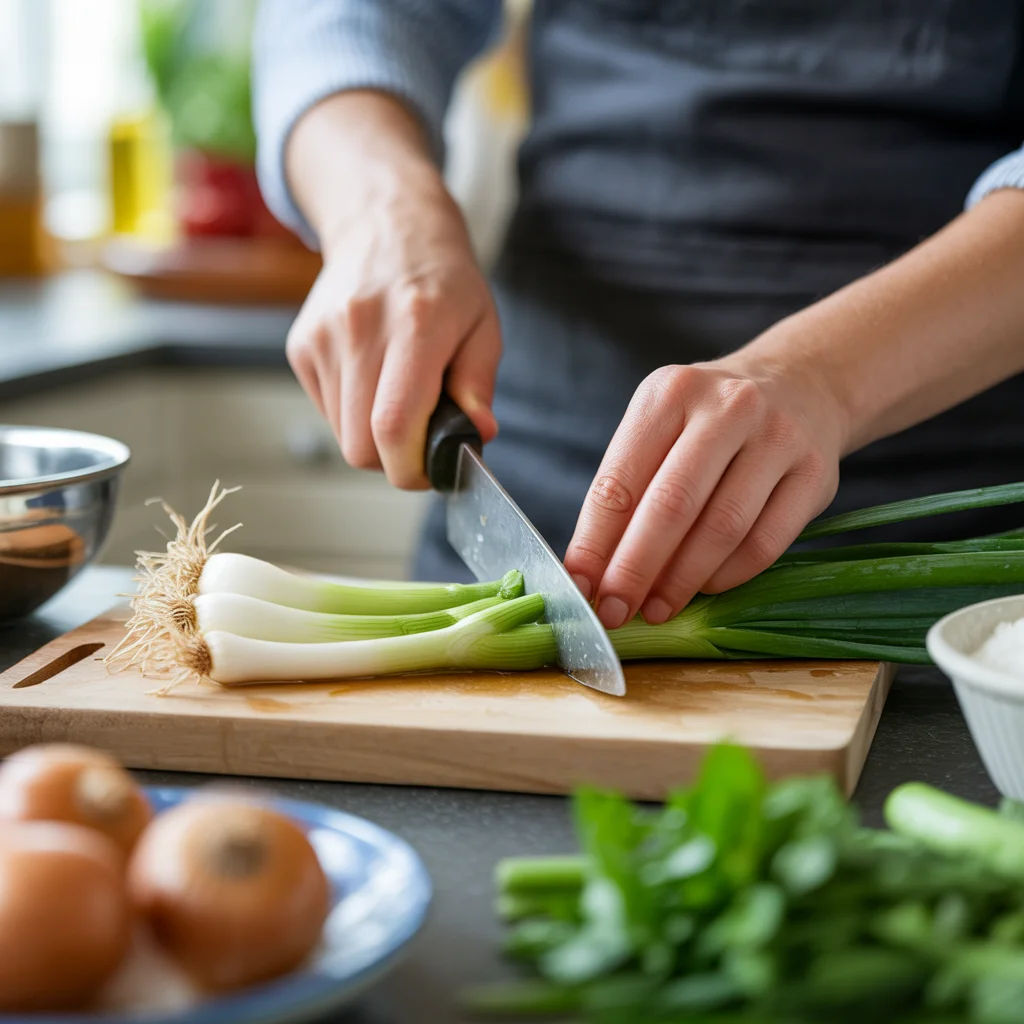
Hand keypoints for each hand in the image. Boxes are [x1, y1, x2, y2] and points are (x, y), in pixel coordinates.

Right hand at [284, 92, 499, 487]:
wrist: (386, 223)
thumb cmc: (444, 280)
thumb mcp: (483, 325)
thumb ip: (480, 386)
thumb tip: (477, 437)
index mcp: (415, 324)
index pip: (393, 426)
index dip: (411, 468)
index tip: (433, 469)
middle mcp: (360, 328)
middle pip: (360, 446)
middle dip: (394, 460)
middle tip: (422, 438)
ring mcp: (322, 337)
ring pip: (342, 436)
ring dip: (374, 437)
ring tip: (399, 395)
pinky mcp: (301, 346)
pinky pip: (328, 412)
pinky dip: (354, 414)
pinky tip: (374, 378)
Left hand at [564, 354, 846, 628]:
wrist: (800, 384)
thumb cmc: (709, 421)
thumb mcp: (660, 428)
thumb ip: (628, 490)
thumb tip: (592, 572)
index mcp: (669, 393)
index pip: (620, 480)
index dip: (594, 542)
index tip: (580, 586)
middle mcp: (727, 408)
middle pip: (671, 505)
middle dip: (635, 568)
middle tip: (615, 611)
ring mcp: (778, 438)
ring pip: (722, 528)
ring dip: (681, 581)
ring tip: (656, 609)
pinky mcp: (815, 474)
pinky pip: (765, 543)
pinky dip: (727, 576)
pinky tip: (704, 589)